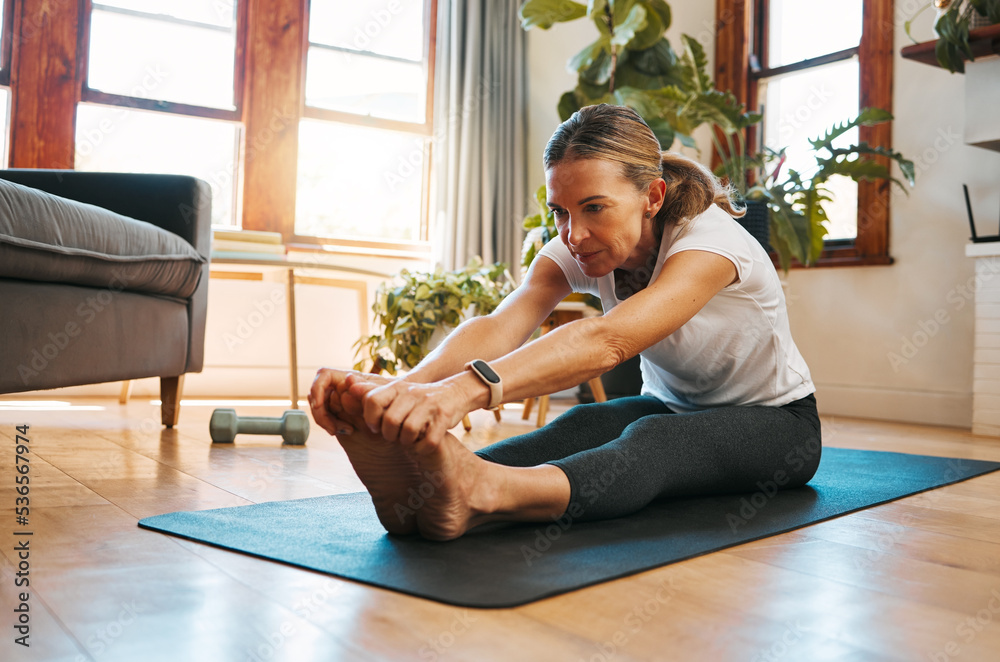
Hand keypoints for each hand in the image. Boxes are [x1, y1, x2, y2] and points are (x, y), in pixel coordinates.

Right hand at [308, 368, 393, 435]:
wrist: (399, 418)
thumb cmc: (394, 402)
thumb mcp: (384, 396)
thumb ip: (366, 389)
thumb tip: (348, 379)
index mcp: (349, 378)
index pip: (324, 375)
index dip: (317, 388)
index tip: (318, 405)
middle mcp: (341, 387)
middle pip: (316, 394)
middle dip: (321, 413)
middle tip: (334, 429)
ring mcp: (338, 401)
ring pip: (319, 408)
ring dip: (325, 421)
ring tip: (345, 431)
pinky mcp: (338, 414)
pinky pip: (326, 418)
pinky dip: (331, 425)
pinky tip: (348, 431)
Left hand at [347, 373, 482, 448]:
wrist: (456, 392)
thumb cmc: (420, 398)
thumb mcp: (397, 391)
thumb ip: (372, 391)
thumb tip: (347, 383)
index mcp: (397, 387)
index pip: (372, 401)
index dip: (370, 418)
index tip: (376, 427)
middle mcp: (411, 393)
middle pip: (390, 420)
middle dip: (390, 435)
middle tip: (394, 437)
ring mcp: (429, 404)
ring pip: (408, 431)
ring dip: (407, 442)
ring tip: (409, 440)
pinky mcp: (443, 417)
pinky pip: (428, 441)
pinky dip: (423, 448)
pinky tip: (423, 446)